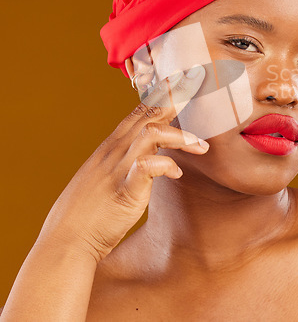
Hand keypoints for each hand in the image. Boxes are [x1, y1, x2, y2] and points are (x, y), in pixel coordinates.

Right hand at [37, 64, 207, 261]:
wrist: (64, 244)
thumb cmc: (86, 214)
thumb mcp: (103, 179)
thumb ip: (122, 163)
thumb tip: (144, 159)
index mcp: (110, 148)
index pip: (138, 112)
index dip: (160, 96)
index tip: (181, 84)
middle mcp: (114, 152)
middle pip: (148, 114)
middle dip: (175, 98)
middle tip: (199, 86)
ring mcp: (117, 169)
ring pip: (152, 134)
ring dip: (180, 136)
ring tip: (202, 146)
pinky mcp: (124, 190)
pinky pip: (147, 167)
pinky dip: (166, 165)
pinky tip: (178, 173)